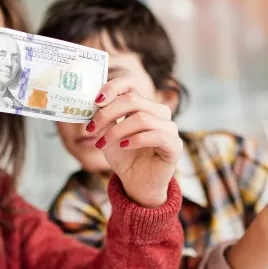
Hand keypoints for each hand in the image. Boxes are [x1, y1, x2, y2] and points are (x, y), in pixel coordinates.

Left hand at [88, 77, 182, 206]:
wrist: (136, 183)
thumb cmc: (124, 157)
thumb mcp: (108, 134)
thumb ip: (104, 118)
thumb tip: (95, 104)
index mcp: (144, 105)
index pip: (131, 85)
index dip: (113, 88)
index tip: (95, 101)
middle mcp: (159, 112)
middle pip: (134, 100)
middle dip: (108, 113)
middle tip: (92, 128)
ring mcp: (170, 128)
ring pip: (142, 118)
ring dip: (117, 130)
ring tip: (102, 143)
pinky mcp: (175, 146)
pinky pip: (157, 136)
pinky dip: (136, 140)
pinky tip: (123, 146)